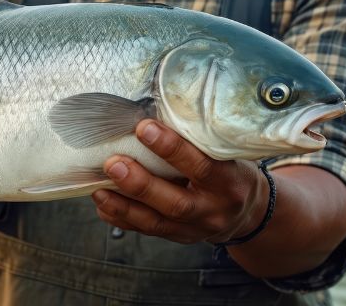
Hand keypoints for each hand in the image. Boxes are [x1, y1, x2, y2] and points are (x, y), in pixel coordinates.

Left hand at [91, 119, 268, 244]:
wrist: (247, 213)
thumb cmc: (231, 171)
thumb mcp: (226, 153)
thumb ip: (198, 140)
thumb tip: (153, 109)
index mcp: (228, 182)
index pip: (201, 166)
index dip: (172, 149)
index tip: (143, 128)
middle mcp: (211, 209)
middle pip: (175, 203)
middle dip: (141, 184)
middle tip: (113, 163)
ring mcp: (194, 228)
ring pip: (157, 222)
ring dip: (124, 205)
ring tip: (99, 188)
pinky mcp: (178, 237)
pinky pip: (148, 231)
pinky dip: (122, 218)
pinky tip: (103, 204)